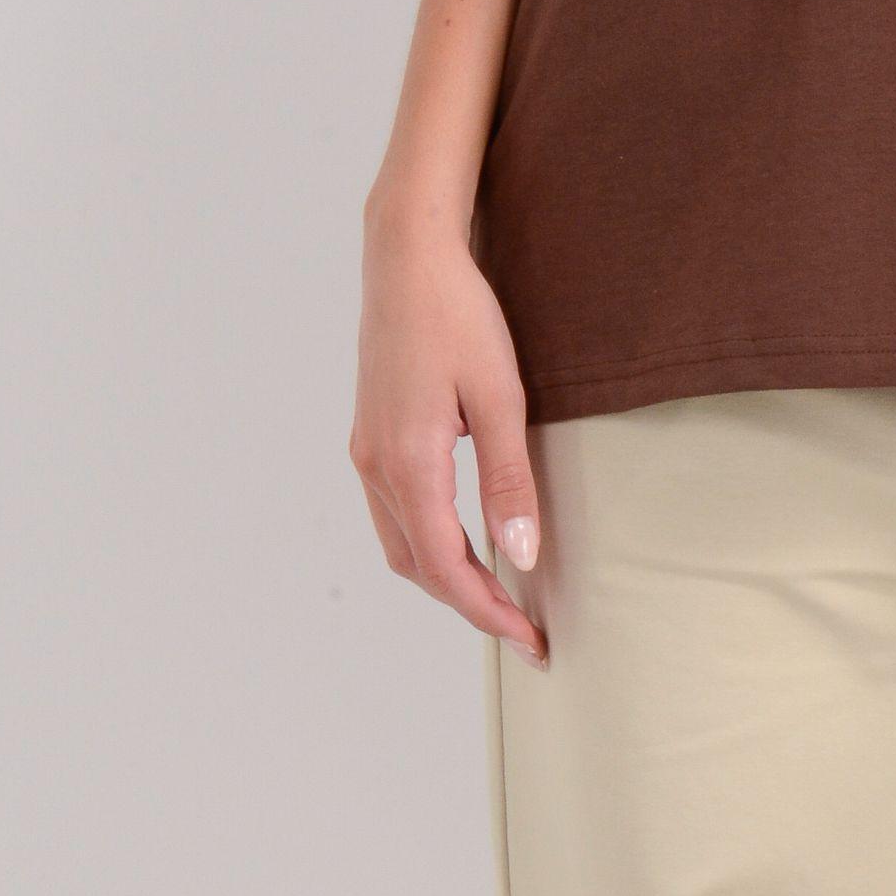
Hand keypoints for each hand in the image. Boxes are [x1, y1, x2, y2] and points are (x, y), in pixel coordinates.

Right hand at [349, 194, 549, 668]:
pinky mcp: (370, 434)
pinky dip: (428, 540)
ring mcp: (366, 451)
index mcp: (408, 465)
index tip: (529, 640)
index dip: (488, 612)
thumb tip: (522, 556)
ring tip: (499, 591)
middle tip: (522, 625)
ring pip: (401, 543)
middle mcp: (375, 468)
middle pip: (418, 567)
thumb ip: (508, 480)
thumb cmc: (457, 315)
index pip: (447, 568)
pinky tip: (462, 535)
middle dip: (469, 603)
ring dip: (446, 575)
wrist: (407, 255)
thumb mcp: (500, 394)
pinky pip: (395, 511)